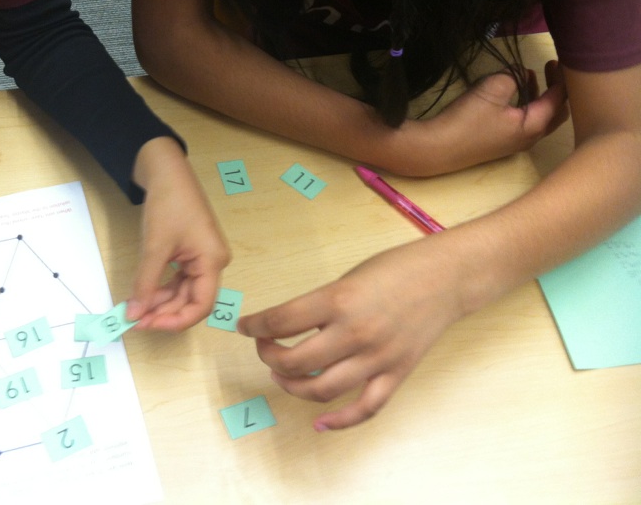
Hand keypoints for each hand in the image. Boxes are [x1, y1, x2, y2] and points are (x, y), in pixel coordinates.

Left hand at [126, 137, 231, 329]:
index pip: (201, 305)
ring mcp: (202, 258)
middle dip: (163, 312)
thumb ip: (145, 283)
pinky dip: (161, 289)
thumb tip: (133, 314)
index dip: (175, 321)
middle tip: (134, 321)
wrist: (167, 172)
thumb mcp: (155, 247)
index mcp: (213, 261)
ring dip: (161, 303)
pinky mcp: (191, 253)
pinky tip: (144, 296)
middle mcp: (213, 263)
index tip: (148, 325)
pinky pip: (178, 279)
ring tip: (135, 311)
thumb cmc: (168, 204)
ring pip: (183, 292)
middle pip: (191, 301)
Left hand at [237, 238, 464, 429]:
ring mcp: (377, 358)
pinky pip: (365, 409)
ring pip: (322, 390)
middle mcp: (356, 333)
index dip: (255, 327)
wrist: (446, 278)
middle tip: (264, 348)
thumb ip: (320, 304)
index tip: (245, 327)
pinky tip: (319, 422)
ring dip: (293, 386)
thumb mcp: (348, 277)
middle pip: (296, 361)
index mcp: (339, 300)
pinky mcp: (396, 374)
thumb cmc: (395, 269)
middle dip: (270, 357)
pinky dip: (340, 421)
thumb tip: (285, 326)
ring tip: (283, 374)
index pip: (281, 321)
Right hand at [396, 62, 568, 175]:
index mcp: (534, 125)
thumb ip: (512, 77)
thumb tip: (518, 76)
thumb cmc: (467, 120)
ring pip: (539, 117)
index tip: (556, 60)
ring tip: (529, 75)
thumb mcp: (492, 89)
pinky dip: (525, 104)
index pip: (559, 99)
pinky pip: (524, 121)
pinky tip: (510, 93)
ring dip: (538, 96)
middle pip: (556, 112)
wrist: (438, 148)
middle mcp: (530, 137)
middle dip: (556, 89)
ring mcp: (515, 142)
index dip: (561, 78)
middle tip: (549, 69)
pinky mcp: (500, 142)